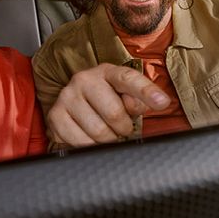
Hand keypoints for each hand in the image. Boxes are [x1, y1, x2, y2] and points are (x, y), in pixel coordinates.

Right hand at [47, 63, 169, 146]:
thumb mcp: (124, 94)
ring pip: (98, 132)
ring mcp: (67, 97)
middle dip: (123, 127)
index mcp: (107, 72)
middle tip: (121, 127)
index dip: (147, 92)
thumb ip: (140, 99)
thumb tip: (156, 103)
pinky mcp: (55, 116)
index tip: (163, 102)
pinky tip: (91, 136)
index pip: (128, 79)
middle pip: (114, 113)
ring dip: (108, 139)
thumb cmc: (105, 99)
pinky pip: (81, 142)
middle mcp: (84, 80)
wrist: (75, 102)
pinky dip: (91, 145)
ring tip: (106, 131)